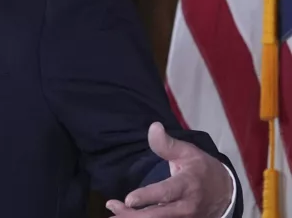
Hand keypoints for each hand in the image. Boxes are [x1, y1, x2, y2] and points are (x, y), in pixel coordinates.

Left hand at [106, 122, 232, 216]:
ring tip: (113, 212)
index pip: (166, 193)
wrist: (225, 193)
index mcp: (187, 186)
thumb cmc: (202, 169)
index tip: (128, 199)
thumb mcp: (188, 152)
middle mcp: (185, 206)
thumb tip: (153, 127)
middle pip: (158, 215)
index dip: (147, 197)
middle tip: (112, 205)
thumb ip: (167, 144)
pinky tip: (124, 216)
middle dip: (133, 214)